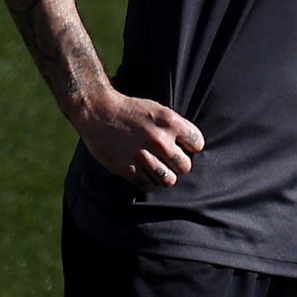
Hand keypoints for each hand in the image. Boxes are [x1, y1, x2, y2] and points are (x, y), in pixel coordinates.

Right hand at [67, 86, 204, 192]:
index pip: (197, 144)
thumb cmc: (131, 111)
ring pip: (169, 180)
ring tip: (159, 170)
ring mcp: (142, 155)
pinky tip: (144, 174)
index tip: (182, 147)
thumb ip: (176, 128)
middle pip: (185, 166)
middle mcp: (159, 139)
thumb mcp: (159, 110)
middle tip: (169, 161)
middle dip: (179, 165)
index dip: (191, 147)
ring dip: (165, 177)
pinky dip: (148, 183)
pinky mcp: (126, 168)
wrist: (99, 111)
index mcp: (170, 122)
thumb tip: (192, 147)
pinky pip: (148, 186)